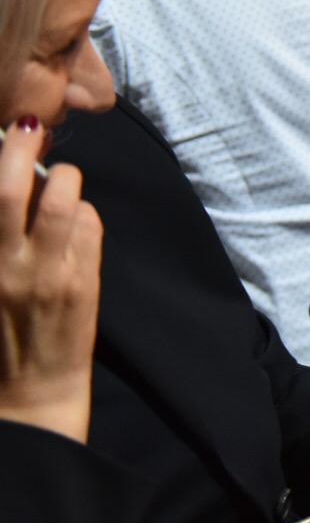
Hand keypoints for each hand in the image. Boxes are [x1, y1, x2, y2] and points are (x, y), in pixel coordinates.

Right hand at [0, 119, 102, 442]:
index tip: (5, 135)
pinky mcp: (82, 284)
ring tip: (63, 179)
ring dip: (65, 180)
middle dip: (20, 150)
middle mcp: (4, 265)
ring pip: (60, 204)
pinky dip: (85, 214)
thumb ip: (0, 235)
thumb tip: (12, 187)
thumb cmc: (2, 330)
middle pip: (9, 191)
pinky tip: (79, 220)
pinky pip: (89, 228)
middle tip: (30, 129)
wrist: (30, 393)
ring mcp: (45, 275)